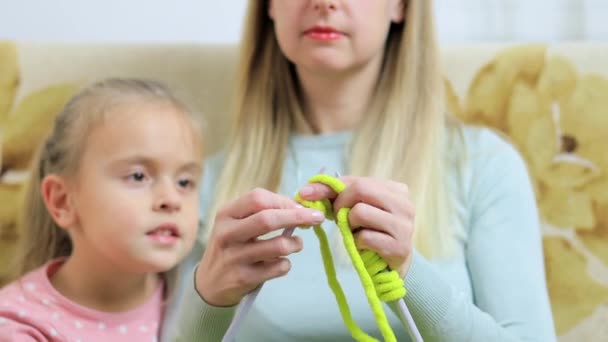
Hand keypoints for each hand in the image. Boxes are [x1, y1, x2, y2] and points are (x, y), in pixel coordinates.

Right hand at [195, 188, 324, 306]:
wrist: (209, 284)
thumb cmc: (231, 247)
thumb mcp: (235, 224)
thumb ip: (261, 213)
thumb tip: (298, 206)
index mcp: (226, 214)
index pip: (257, 198)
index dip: (283, 200)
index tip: (300, 206)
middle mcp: (227, 234)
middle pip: (268, 219)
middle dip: (297, 216)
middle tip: (316, 218)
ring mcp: (234, 257)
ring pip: (277, 245)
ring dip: (295, 243)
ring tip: (296, 244)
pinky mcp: (244, 278)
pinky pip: (278, 267)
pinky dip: (286, 264)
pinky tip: (280, 262)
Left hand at [298, 176, 414, 277]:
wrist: (391, 265)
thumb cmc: (372, 232)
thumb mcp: (357, 208)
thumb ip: (337, 195)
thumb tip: (307, 190)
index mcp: (396, 190)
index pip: (357, 180)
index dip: (328, 186)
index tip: (306, 193)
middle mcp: (404, 204)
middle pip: (360, 189)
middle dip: (340, 203)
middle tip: (337, 217)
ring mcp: (404, 226)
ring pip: (360, 212)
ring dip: (349, 224)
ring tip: (355, 231)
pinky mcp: (399, 247)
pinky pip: (365, 237)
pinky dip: (356, 241)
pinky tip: (362, 245)